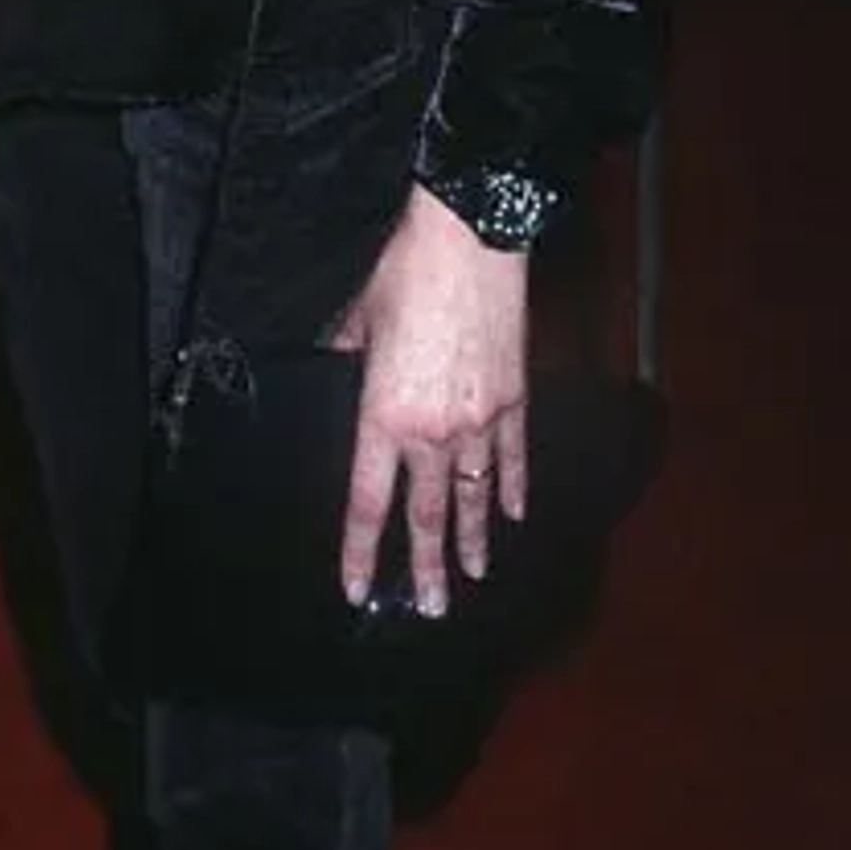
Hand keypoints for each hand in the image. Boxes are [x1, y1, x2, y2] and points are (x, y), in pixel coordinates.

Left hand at [330, 183, 528, 618]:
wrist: (470, 239)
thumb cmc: (404, 272)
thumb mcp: (357, 316)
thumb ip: (344, 352)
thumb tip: (336, 362)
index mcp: (383, 415)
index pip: (368, 501)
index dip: (362, 551)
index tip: (359, 591)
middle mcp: (432, 431)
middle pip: (427, 514)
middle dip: (427, 566)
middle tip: (429, 609)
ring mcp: (480, 420)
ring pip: (475, 496)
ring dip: (474, 540)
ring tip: (474, 577)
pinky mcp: (514, 400)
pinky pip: (513, 458)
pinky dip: (513, 488)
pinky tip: (513, 515)